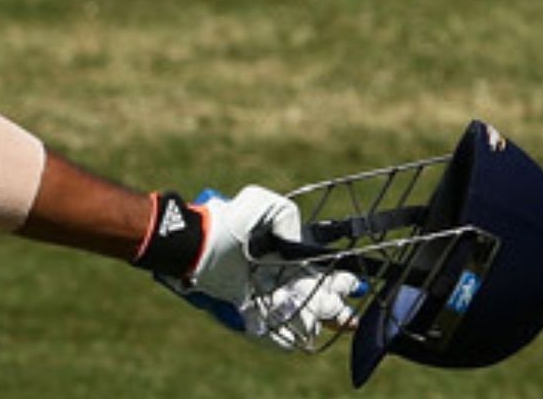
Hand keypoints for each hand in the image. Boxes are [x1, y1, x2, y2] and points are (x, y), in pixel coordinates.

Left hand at [167, 187, 359, 351]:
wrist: (194, 247)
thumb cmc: (227, 224)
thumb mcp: (262, 204)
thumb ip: (288, 215)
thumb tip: (299, 245)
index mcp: (289, 256)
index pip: (325, 275)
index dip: (342, 283)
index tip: (347, 285)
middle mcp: (282, 279)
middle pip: (319, 302)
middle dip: (330, 307)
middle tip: (331, 306)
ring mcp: (266, 299)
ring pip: (299, 320)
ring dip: (305, 319)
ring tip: (301, 310)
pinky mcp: (248, 315)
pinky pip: (272, 335)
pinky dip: (281, 338)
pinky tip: (286, 334)